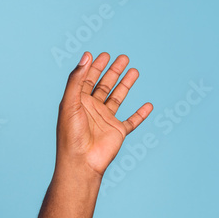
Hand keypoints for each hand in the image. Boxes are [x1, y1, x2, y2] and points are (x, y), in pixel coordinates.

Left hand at [56, 52, 152, 177]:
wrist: (81, 162)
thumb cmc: (71, 135)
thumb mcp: (70, 103)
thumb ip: (77, 80)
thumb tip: (86, 56)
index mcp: (78, 103)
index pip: (87, 80)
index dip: (94, 67)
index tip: (103, 55)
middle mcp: (92, 110)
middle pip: (104, 86)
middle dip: (113, 71)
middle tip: (123, 57)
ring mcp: (105, 120)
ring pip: (117, 98)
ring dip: (125, 85)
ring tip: (134, 70)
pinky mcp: (117, 132)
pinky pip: (132, 121)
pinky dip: (140, 114)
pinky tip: (148, 105)